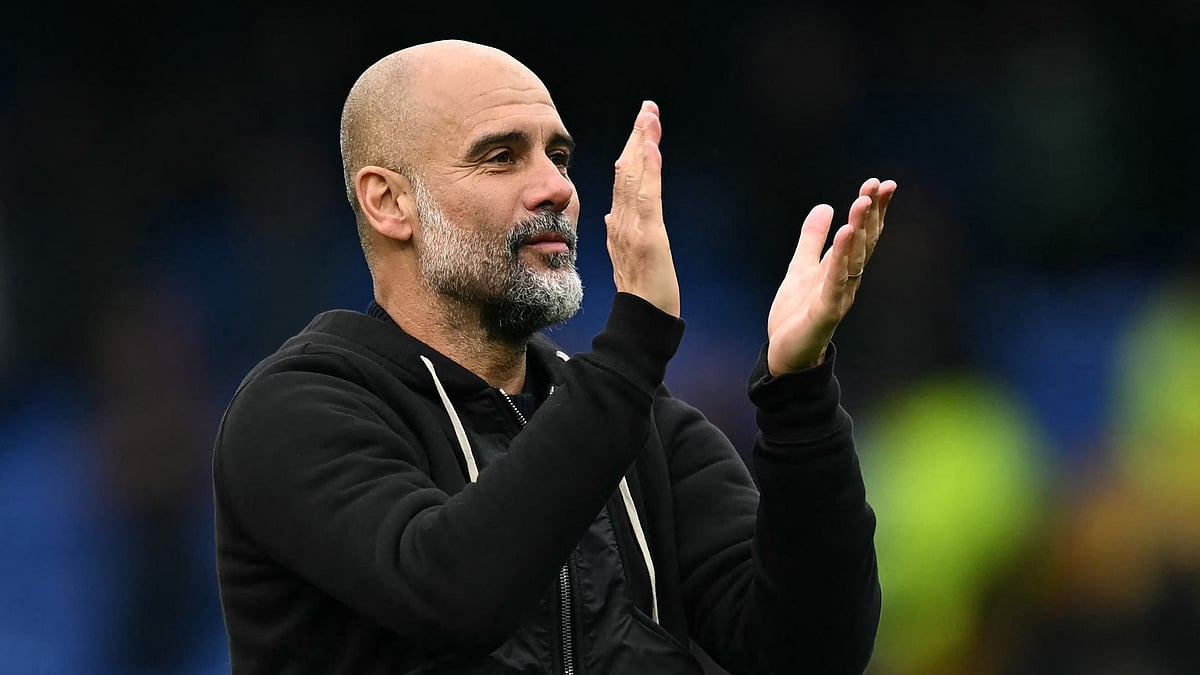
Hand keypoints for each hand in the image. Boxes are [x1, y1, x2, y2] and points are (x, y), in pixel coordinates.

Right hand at [604, 101, 680, 317]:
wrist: (642, 321)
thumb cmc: (640, 294)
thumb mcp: (625, 258)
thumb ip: (617, 234)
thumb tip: (610, 216)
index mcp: (618, 223)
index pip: (624, 179)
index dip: (632, 150)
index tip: (641, 124)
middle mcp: (621, 221)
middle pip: (627, 170)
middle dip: (637, 136)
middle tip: (647, 107)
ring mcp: (633, 227)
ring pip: (635, 177)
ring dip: (643, 143)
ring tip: (649, 116)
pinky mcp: (648, 237)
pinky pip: (647, 197)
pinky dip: (649, 170)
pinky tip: (650, 147)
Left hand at [766, 178, 896, 374]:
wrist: (785, 356)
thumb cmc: (796, 315)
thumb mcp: (801, 268)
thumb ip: (812, 240)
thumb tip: (824, 206)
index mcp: (842, 268)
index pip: (863, 234)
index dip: (872, 210)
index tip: (880, 183)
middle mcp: (847, 280)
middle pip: (864, 242)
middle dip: (871, 213)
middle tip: (878, 185)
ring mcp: (839, 295)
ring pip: (854, 259)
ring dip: (859, 229)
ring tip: (861, 202)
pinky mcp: (826, 311)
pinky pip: (836, 281)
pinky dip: (842, 258)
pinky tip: (845, 236)